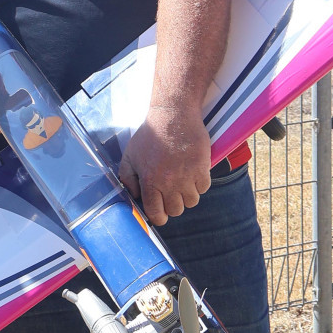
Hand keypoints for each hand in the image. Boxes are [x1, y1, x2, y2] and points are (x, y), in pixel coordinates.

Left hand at [118, 104, 213, 225]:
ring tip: (182, 183)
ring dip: (187, 195)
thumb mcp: (130, 156)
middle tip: (170, 193)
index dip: (158, 217)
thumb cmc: (150, 135)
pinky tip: (192, 173)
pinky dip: (199, 184)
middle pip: (176, 211)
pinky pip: (204, 188)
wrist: (173, 116)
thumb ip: (128, 179)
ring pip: (192, 202)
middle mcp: (170, 183)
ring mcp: (188, 176)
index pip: (156, 214)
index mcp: (150, 181)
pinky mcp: (203, 168)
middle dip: (173, 205)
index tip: (160, 213)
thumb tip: (135, 196)